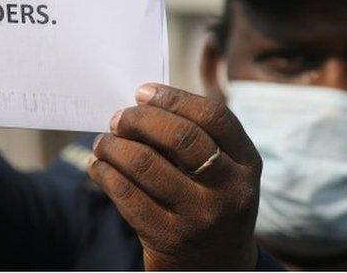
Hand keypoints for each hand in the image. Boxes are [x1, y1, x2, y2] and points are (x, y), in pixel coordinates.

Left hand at [89, 84, 261, 269]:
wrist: (217, 269)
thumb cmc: (213, 203)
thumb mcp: (225, 173)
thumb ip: (197, 139)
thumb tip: (141, 104)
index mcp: (247, 163)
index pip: (214, 117)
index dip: (174, 98)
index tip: (142, 92)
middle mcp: (229, 189)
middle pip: (180, 137)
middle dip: (139, 120)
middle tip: (117, 118)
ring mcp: (200, 216)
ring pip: (146, 164)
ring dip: (114, 146)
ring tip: (103, 142)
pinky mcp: (168, 238)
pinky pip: (126, 195)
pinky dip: (105, 174)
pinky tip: (99, 167)